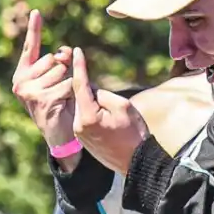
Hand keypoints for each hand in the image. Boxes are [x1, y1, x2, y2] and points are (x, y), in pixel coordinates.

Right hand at [11, 10, 74, 146]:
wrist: (60, 135)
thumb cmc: (61, 106)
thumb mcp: (59, 80)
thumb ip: (61, 63)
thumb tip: (66, 50)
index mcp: (24, 74)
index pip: (31, 47)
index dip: (34, 29)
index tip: (37, 11)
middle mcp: (21, 80)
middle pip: (54, 59)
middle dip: (65, 71)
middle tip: (60, 91)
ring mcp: (29, 90)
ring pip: (62, 71)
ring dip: (69, 84)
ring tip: (62, 100)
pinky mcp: (41, 99)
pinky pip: (67, 84)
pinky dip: (72, 93)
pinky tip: (65, 105)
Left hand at [71, 47, 149, 173]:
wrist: (136, 162)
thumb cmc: (134, 133)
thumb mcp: (123, 106)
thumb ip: (103, 93)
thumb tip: (91, 89)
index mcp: (88, 115)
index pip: (80, 84)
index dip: (79, 66)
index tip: (76, 51)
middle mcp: (79, 124)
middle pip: (81, 96)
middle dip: (92, 91)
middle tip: (111, 101)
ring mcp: (79, 133)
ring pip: (83, 107)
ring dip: (94, 104)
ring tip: (113, 116)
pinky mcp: (83, 139)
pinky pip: (85, 119)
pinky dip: (94, 114)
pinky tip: (109, 123)